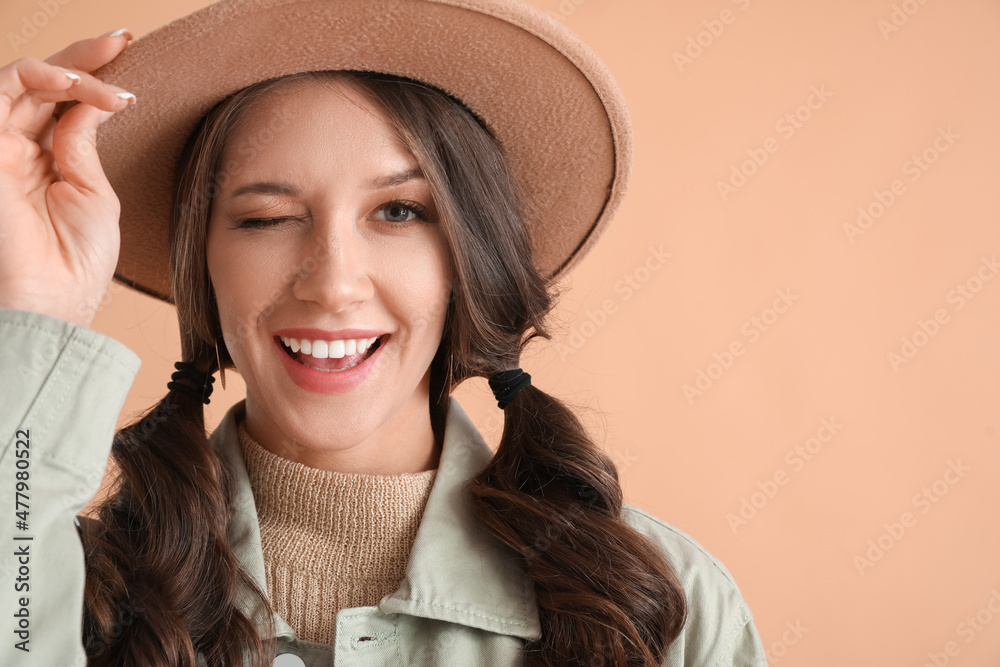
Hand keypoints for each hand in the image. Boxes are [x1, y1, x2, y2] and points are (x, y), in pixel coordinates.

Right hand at [0, 29, 136, 328]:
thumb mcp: (95, 195)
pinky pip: (4, 92)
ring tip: (106, 81)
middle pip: (45, 86)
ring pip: (23, 82)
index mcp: (49, 162)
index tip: (125, 53)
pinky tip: (78, 88)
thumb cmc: (77, 263)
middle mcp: (20, 150)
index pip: (65, 105)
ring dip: (68, 70)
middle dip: (83, 59)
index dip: (92, 75)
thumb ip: (84, 146)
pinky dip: (40, 79)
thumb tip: (93, 104)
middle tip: (119, 41)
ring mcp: (0, 149)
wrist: (54, 302)